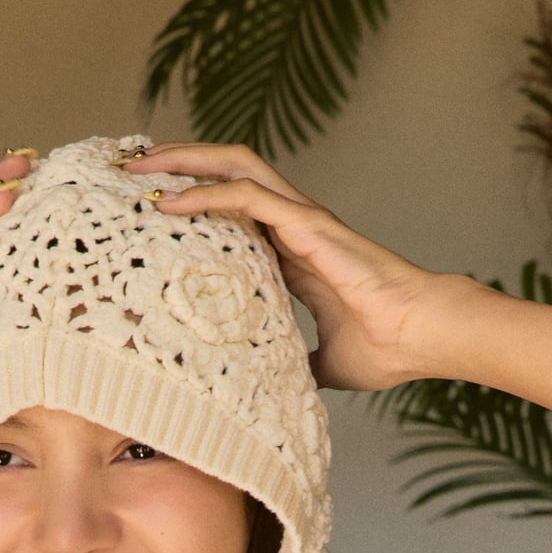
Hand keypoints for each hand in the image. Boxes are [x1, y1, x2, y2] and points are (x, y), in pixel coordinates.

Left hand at [125, 143, 454, 392]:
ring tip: (138, 167)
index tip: (148, 207)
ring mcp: (301, 220)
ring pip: (234, 168)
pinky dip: (206, 193)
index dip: (193, 200)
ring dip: (183, 163)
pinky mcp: (309, 225)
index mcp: (292, 253)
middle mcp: (293, 226)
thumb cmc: (386, 348)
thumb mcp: (324, 364)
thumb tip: (274, 389)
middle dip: (178, 164)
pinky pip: (248, 197)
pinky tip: (169, 202)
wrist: (422, 338)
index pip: (233, 210)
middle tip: (129, 169)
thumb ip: (295, 363)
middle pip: (227, 174)